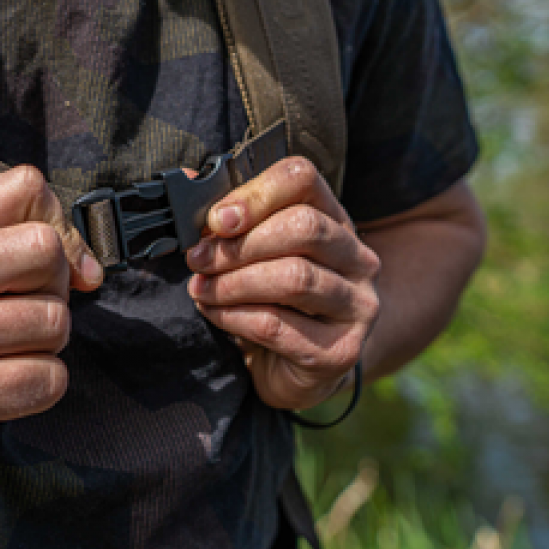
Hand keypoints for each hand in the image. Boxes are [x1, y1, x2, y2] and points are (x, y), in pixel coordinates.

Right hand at [0, 166, 102, 477]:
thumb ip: (12, 239)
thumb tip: (91, 271)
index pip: (23, 187)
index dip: (54, 222)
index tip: (43, 259)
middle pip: (46, 252)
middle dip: (53, 287)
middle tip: (22, 309)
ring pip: (54, 321)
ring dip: (47, 342)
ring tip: (8, 349)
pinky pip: (48, 378)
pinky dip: (42, 383)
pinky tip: (6, 382)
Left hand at [186, 158, 381, 412]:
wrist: (298, 369)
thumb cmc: (272, 300)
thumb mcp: (255, 253)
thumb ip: (230, 223)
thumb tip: (191, 190)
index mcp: (333, 219)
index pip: (303, 179)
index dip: (255, 193)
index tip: (216, 220)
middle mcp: (357, 257)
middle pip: (304, 227)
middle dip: (240, 245)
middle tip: (199, 260)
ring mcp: (358, 305)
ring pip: (293, 278)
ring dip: (232, 282)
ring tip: (201, 289)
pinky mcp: (342, 350)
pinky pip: (277, 326)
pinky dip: (233, 317)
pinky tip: (213, 313)